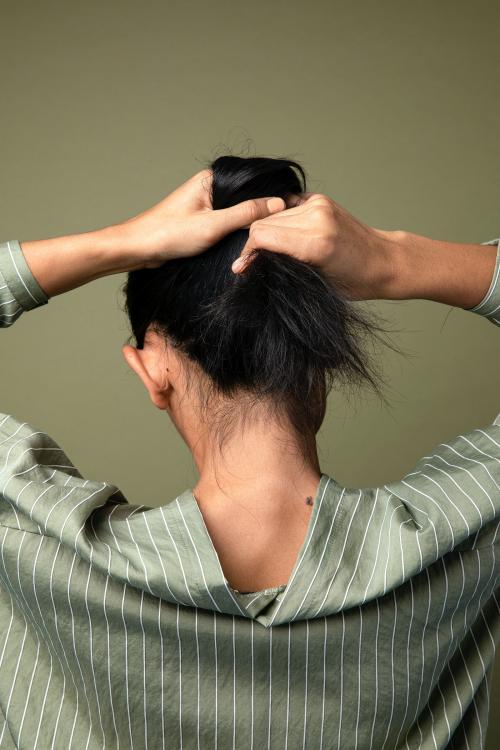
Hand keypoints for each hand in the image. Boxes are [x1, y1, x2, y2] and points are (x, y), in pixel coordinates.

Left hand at [113, 169, 285, 268]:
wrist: (138, 250)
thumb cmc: (168, 234)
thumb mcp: (214, 225)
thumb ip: (246, 213)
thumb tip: (278, 204)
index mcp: (213, 179)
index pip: (254, 182)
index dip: (275, 195)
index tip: (293, 210)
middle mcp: (211, 187)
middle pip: (249, 197)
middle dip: (264, 211)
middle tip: (283, 227)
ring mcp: (207, 204)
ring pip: (240, 211)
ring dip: (252, 223)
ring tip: (269, 235)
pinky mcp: (203, 220)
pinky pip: (230, 222)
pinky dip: (240, 231)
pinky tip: (249, 241)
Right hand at [231, 192, 401, 300]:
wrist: (384, 261)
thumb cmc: (353, 282)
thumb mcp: (313, 283)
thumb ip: (280, 267)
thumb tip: (245, 264)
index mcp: (316, 242)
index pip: (261, 236)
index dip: (248, 254)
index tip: (243, 269)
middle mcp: (317, 217)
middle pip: (263, 224)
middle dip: (254, 244)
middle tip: (253, 264)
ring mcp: (319, 205)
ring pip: (272, 215)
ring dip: (267, 233)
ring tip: (271, 253)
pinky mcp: (320, 199)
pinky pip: (286, 207)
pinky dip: (280, 221)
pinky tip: (284, 236)